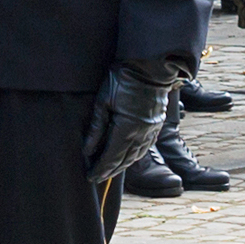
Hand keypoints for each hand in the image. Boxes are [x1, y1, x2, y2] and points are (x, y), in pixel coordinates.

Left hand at [82, 55, 189, 180]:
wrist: (150, 66)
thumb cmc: (123, 78)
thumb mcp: (103, 100)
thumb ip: (96, 128)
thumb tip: (87, 150)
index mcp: (126, 129)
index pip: (111, 157)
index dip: (100, 169)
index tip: (90, 177)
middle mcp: (141, 134)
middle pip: (123, 160)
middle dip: (109, 171)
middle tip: (96, 178)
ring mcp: (151, 130)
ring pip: (135, 156)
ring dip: (122, 166)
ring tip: (109, 171)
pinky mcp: (157, 125)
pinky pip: (145, 147)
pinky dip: (134, 156)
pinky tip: (128, 157)